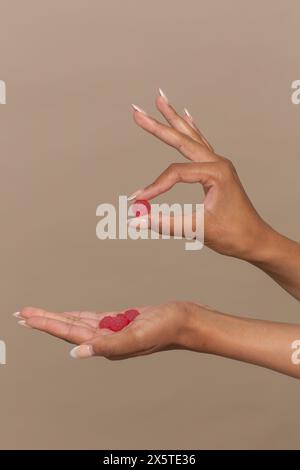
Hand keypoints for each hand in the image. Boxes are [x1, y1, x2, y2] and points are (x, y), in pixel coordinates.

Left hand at [16, 302, 209, 358]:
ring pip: (78, 323)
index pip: (69, 333)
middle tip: (22, 314)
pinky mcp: (121, 322)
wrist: (186, 320)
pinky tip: (70, 315)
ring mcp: (113, 331)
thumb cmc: (166, 328)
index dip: (46, 324)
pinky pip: (94, 318)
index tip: (25, 317)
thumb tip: (75, 354)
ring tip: (39, 314)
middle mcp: (106, 340)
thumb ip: (107, 346)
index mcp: (106, 345)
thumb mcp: (136, 336)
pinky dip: (78, 315)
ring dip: (58, 318)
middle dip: (44, 321)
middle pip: (68, 328)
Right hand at [130, 91, 270, 259]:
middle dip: (158, 125)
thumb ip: (165, 223)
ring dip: (174, 119)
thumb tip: (137, 221)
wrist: (255, 239)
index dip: (154, 186)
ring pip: (191, 137)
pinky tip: (187, 117)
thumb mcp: (198, 229)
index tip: (138, 200)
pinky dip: (191, 130)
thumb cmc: (233, 234)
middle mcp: (218, 163)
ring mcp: (219, 164)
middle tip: (137, 111)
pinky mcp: (217, 170)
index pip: (176, 173)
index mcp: (216, 172)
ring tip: (160, 99)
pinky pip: (201, 144)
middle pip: (181, 140)